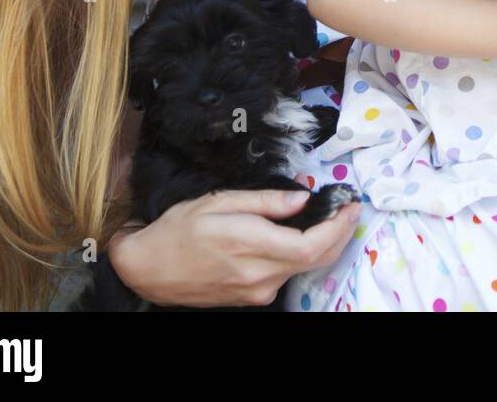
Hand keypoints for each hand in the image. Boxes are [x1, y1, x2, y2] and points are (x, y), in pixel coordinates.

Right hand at [108, 188, 360, 307]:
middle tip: (350, 210)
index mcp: (250, 246)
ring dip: (326, 244)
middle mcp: (258, 275)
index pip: (310, 245)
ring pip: (304, 268)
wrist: (147, 269)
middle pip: (315, 259)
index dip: (337, 227)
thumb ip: (264, 201)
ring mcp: (256, 290)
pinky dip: (305, 255)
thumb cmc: (178, 229)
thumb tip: (301, 199)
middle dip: (340, 234)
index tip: (350, 206)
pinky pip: (288, 274)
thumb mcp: (218, 202)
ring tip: (333, 219)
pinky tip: (305, 237)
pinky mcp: (252, 297)